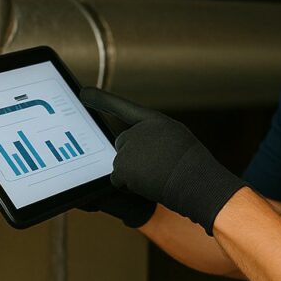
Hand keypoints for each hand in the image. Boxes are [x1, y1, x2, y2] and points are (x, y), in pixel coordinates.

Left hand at [80, 87, 244, 234]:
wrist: (197, 181)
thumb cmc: (194, 168)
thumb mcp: (178, 144)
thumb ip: (156, 141)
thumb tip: (138, 154)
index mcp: (156, 122)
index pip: (124, 108)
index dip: (103, 100)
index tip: (84, 93)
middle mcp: (139, 130)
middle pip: (123, 144)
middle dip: (133, 159)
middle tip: (157, 168)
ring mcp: (130, 146)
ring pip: (122, 165)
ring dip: (134, 175)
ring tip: (158, 176)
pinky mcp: (123, 165)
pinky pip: (118, 180)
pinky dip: (130, 187)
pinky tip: (149, 184)